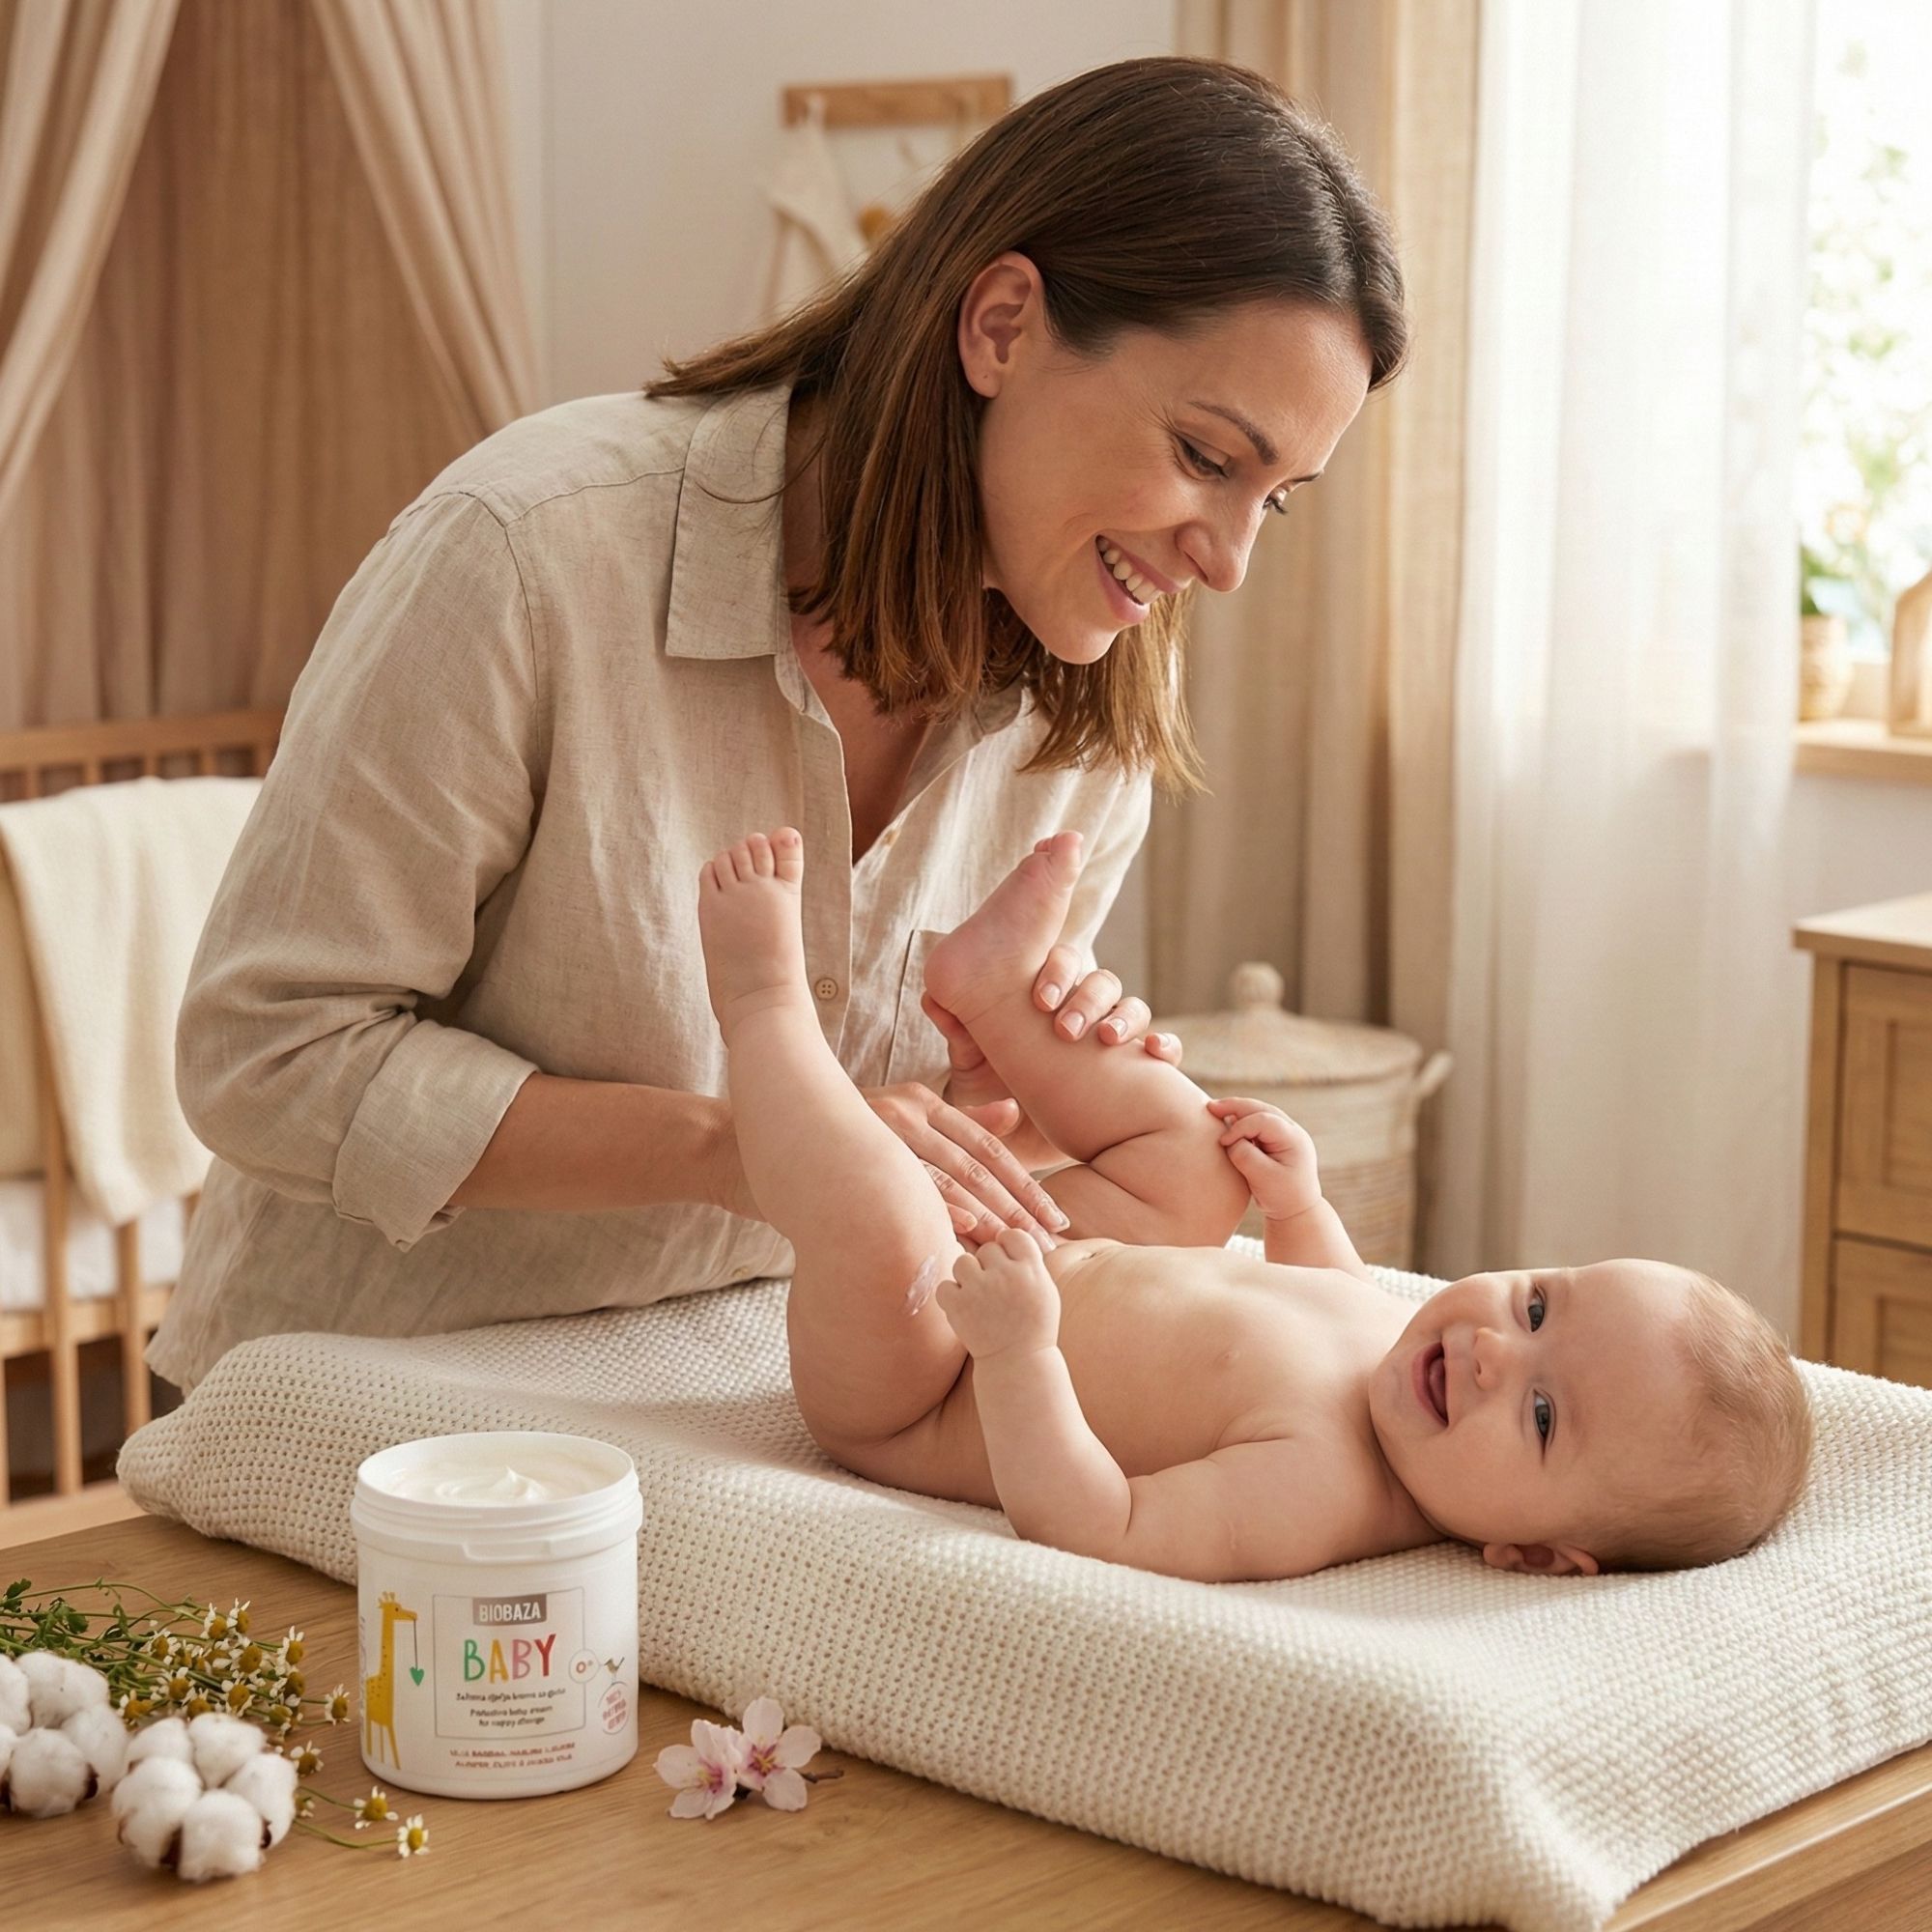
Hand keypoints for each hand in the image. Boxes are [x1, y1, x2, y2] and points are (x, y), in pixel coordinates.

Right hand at [861, 1082, 1069, 1248]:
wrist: (775, 1129)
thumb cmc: (845, 1132)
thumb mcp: (903, 1116)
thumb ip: (959, 1120)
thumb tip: (1013, 1114)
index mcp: (925, 1103)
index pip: (988, 1148)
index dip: (1024, 1183)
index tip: (1053, 1217)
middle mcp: (908, 1113)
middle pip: (976, 1166)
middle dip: (1016, 1206)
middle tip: (1047, 1241)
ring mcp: (883, 1133)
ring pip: (949, 1179)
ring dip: (987, 1215)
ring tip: (1017, 1246)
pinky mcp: (860, 1156)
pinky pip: (909, 1186)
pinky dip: (940, 1207)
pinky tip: (967, 1228)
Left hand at [920, 958, 1181, 1168]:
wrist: (1013, 1146)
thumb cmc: (989, 1097)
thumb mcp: (968, 1069)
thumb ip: (958, 1034)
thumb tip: (934, 999)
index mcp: (1046, 1000)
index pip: (1062, 965)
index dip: (1057, 972)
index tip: (1040, 999)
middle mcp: (1083, 1013)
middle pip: (1101, 982)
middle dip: (1087, 997)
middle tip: (1065, 1027)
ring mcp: (1111, 1041)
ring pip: (1132, 1008)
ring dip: (1124, 1018)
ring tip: (1105, 1040)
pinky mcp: (1134, 1073)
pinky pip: (1161, 1050)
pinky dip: (1164, 1046)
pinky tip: (1154, 1053)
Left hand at [933, 1226, 1060, 1361]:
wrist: (1018, 1363)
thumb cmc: (1034, 1325)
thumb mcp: (1045, 1290)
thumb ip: (1029, 1262)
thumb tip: (1008, 1235)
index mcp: (1031, 1269)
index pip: (1013, 1235)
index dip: (1007, 1245)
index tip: (1007, 1261)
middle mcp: (1006, 1275)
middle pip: (987, 1249)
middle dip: (989, 1265)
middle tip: (995, 1288)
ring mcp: (980, 1290)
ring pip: (963, 1262)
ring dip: (967, 1276)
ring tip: (978, 1296)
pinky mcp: (959, 1307)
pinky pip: (945, 1285)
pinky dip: (951, 1296)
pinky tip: (964, 1308)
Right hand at [1206, 1097, 1322, 1220]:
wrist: (1297, 1211)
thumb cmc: (1282, 1197)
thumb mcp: (1262, 1179)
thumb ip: (1245, 1156)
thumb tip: (1229, 1140)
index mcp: (1294, 1139)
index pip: (1263, 1121)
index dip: (1240, 1127)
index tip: (1222, 1143)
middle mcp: (1292, 1131)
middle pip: (1261, 1109)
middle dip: (1235, 1106)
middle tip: (1210, 1107)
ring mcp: (1286, 1133)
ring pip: (1259, 1112)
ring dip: (1237, 1110)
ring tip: (1215, 1110)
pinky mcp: (1277, 1139)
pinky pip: (1258, 1122)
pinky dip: (1242, 1120)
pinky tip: (1226, 1122)